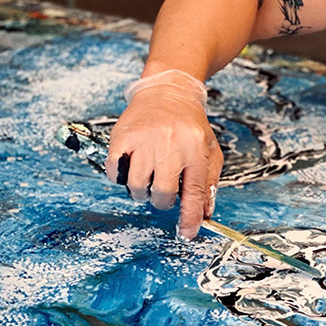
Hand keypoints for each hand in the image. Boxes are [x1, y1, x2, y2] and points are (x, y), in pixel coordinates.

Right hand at [104, 71, 222, 237]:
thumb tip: (205, 214)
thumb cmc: (191, 125)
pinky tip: (131, 168)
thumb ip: (208, 182)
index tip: (187, 234)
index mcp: (195, 149)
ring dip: (142, 192)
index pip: (193, 192)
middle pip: (163, 191)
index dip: (190, 217)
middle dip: (162, 201)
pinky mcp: (123, 136)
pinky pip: (116, 171)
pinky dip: (121, 177)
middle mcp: (170, 144)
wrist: (167, 91)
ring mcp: (145, 139)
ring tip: (148, 181)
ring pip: (138, 184)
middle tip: (163, 194)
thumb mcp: (210, 150)